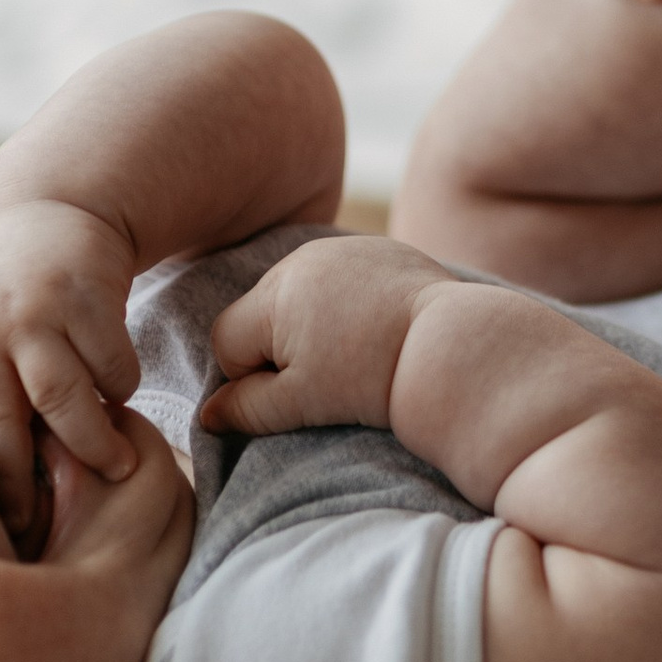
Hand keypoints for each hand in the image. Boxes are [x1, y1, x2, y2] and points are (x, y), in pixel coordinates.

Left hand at [0, 199, 139, 538]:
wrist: (50, 200)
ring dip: (93, 445)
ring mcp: (35, 312)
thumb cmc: (4, 278)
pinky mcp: (87, 298)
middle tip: (44, 521)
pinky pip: (112, 368)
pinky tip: (120, 390)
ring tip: (116, 465)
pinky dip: (121, 387)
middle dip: (25, 485)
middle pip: (3, 430)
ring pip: (65, 406)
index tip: (5, 515)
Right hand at [201, 234, 458, 441]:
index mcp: (272, 293)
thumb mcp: (300, 403)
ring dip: (312, 324)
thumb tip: (208, 414)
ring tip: (354, 354)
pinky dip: (348, 303)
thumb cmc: (371, 378)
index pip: (226, 340)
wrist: (452, 348)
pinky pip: (341, 278)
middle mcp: (300, 258)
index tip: (295, 395)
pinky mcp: (379, 249)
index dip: (249, 377)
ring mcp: (341, 247)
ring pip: (301, 294)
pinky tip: (377, 330)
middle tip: (327, 378)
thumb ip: (246, 408)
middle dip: (279, 348)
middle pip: (262, 312)